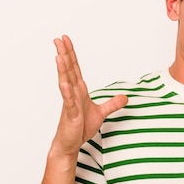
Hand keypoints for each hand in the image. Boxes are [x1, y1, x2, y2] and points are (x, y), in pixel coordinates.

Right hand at [51, 35, 127, 155]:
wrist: (70, 144)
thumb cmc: (80, 128)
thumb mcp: (101, 113)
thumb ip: (112, 104)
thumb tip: (125, 97)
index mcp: (79, 90)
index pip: (75, 68)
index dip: (71, 53)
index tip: (66, 40)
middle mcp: (72, 93)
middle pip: (69, 70)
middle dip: (64, 54)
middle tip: (58, 39)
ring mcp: (70, 103)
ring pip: (66, 82)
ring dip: (63, 69)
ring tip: (59, 55)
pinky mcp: (71, 114)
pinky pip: (68, 101)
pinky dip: (67, 92)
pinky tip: (65, 83)